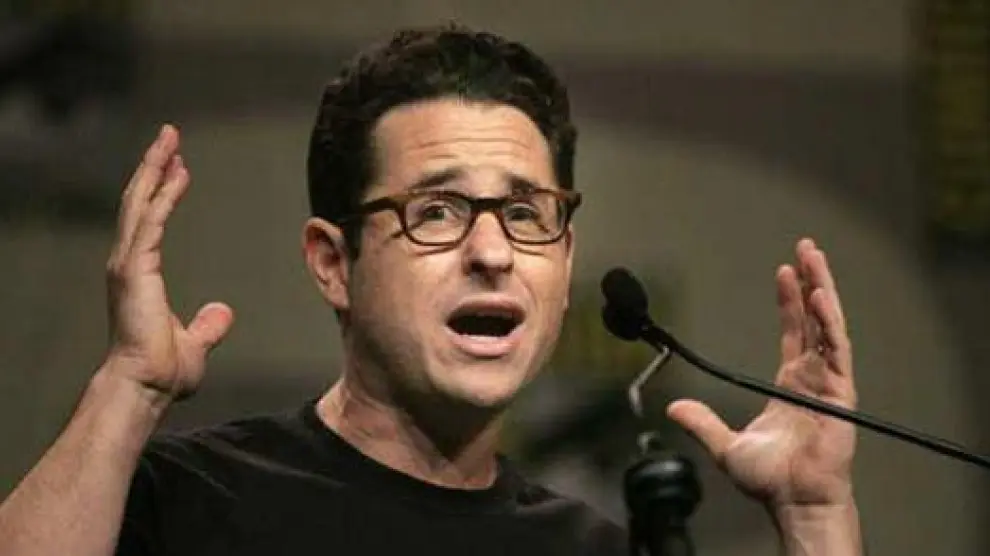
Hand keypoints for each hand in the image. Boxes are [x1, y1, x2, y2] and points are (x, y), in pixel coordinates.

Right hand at [102, 124, 233, 404]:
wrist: (144, 387)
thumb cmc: (161, 372)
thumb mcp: (195, 342)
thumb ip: (207, 325)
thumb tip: (222, 312)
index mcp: (140, 274)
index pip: (150, 220)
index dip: (162, 190)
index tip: (178, 167)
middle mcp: (128, 263)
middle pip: (140, 201)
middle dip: (154, 166)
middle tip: (169, 135)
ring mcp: (127, 264)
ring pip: (140, 203)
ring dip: (154, 168)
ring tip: (169, 138)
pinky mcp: (134, 269)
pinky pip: (151, 222)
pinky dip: (162, 195)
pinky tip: (176, 172)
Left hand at [667, 238, 855, 509]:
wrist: (792, 501)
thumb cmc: (768, 479)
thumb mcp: (724, 444)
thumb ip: (701, 422)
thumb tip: (672, 407)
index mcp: (791, 384)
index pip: (794, 331)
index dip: (790, 301)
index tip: (784, 271)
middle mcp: (813, 377)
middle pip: (815, 319)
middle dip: (811, 281)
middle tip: (806, 247)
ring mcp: (829, 383)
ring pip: (828, 326)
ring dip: (822, 290)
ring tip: (814, 257)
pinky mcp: (840, 394)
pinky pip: (836, 350)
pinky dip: (830, 322)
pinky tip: (821, 296)